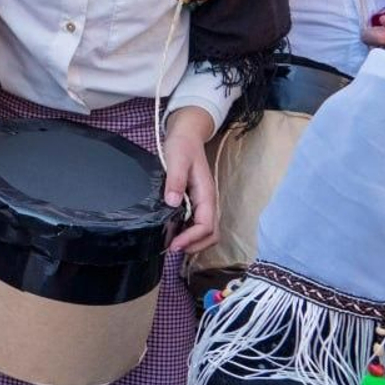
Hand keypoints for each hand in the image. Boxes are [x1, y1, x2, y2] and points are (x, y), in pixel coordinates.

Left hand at [164, 108, 218, 253]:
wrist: (187, 135)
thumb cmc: (183, 146)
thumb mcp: (176, 160)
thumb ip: (175, 180)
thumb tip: (173, 203)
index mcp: (207, 194)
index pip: (206, 225)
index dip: (192, 239)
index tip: (174, 245)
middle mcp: (209, 201)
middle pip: (211, 234)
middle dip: (195, 246)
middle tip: (173, 249)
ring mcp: (204, 202)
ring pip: (207, 231)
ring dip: (193, 242)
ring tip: (173, 245)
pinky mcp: (197, 202)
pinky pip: (198, 224)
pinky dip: (190, 234)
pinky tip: (174, 233)